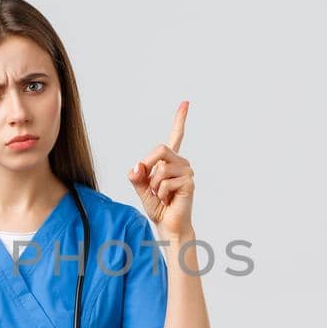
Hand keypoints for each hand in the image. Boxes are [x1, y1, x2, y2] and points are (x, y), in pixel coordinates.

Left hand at [128, 101, 195, 239]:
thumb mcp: (141, 188)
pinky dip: (161, 193)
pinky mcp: (189, 182)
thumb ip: (137, 176)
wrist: (168, 225)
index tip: (186, 103)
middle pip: (160, 149)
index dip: (180, 119)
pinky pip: (166, 182)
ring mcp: (187, 171)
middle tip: (148, 183)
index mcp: (170, 160)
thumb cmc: (157, 206)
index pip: (176, 136)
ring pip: (161, 169)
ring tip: (161, 195)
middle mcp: (181, 162)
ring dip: (154, 185)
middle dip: (147, 165)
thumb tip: (137, 167)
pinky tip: (168, 199)